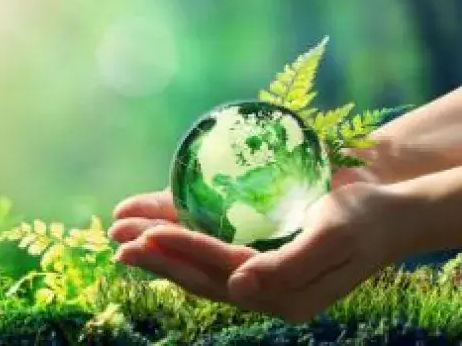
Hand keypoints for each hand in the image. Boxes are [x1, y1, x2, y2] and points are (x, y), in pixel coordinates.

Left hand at [108, 169, 410, 322]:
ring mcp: (253, 266)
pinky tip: (149, 217)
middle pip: (198, 272)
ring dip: (157, 244)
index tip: (147, 234)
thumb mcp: (333, 240)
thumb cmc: (365, 219)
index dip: (183, 251)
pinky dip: (177, 227)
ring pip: (196, 259)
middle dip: (155, 254)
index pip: (221, 272)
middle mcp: (261, 284)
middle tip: (116, 238)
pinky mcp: (250, 246)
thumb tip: (238, 290)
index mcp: (281, 293)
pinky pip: (207, 241)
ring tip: (117, 228)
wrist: (385, 207)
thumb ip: (288, 267)